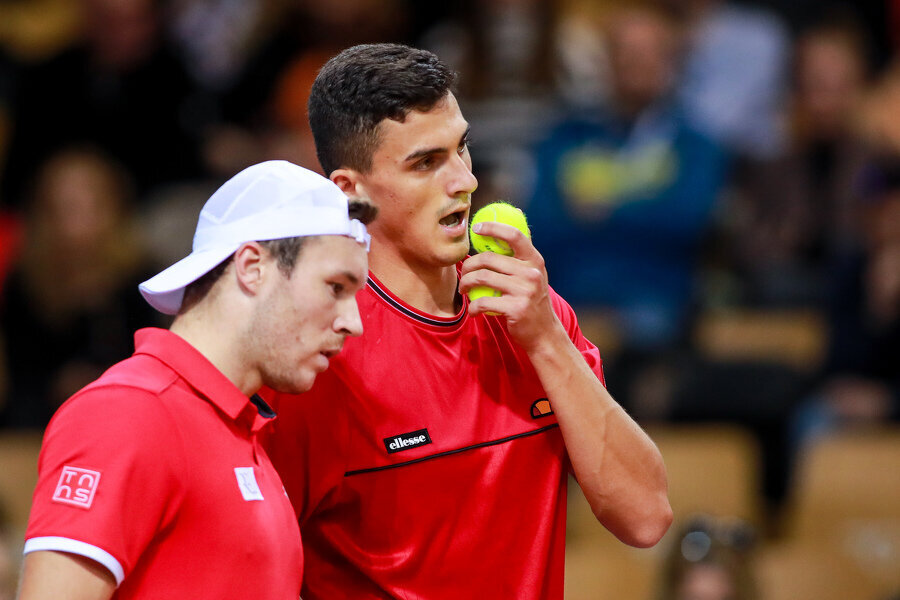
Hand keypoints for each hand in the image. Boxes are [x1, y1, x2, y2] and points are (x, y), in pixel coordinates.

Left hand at [460, 222, 561, 351]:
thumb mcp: (533, 275)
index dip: (493, 228)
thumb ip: (521, 254)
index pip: (514, 236)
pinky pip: (484, 301)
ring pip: (483, 277)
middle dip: (469, 264)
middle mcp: (531, 273)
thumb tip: (511, 220)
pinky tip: (473, 311)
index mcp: (534, 261)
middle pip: (489, 258)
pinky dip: (473, 307)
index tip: (476, 228)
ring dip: (466, 283)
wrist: (544, 333)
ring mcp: (525, 291)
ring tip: (464, 290)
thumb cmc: (532, 301)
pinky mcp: (516, 308)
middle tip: (463, 273)